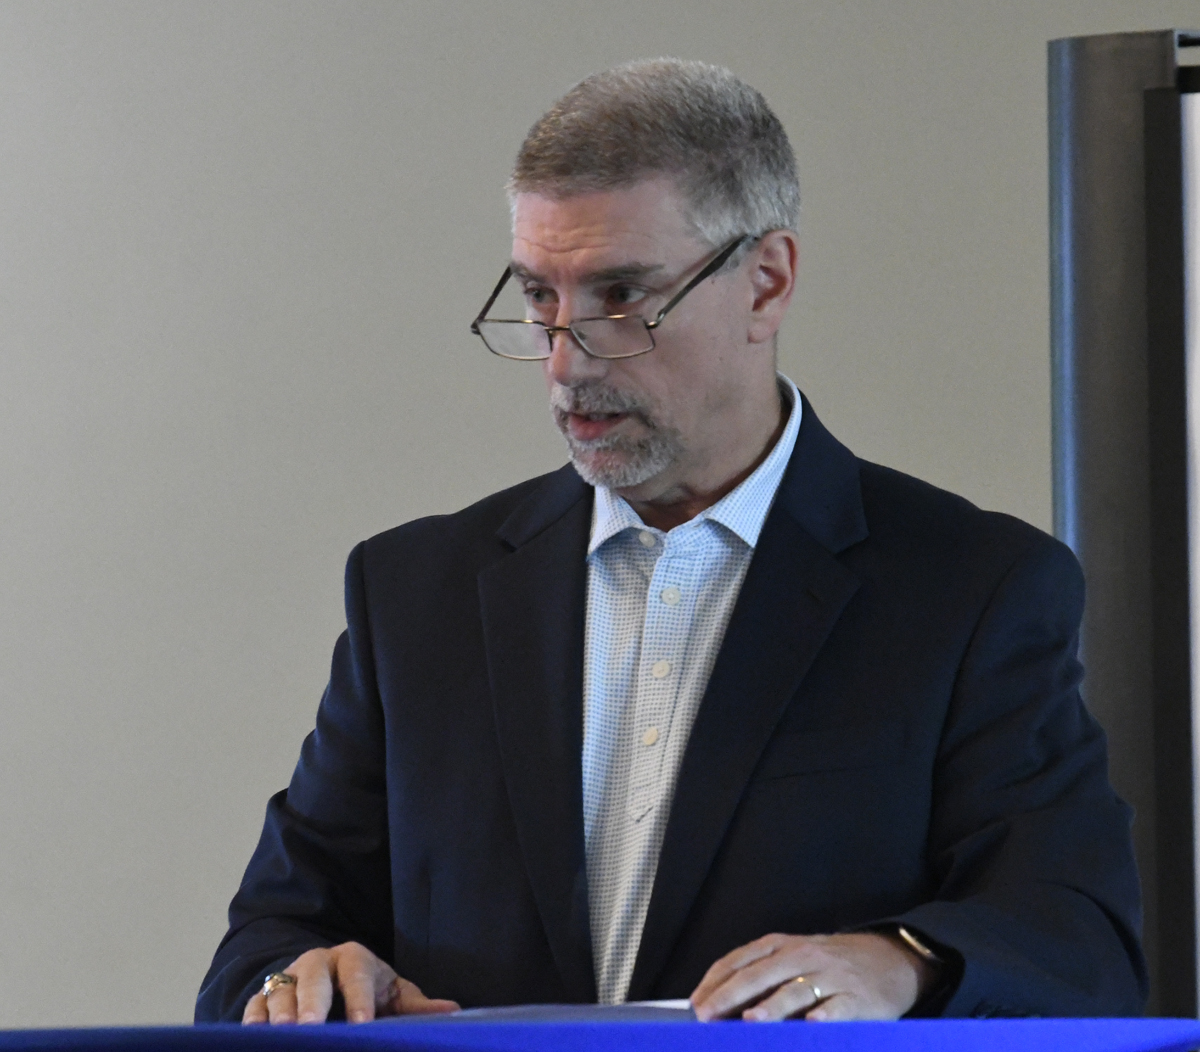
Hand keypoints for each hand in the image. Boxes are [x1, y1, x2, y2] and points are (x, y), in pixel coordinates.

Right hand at [242, 941, 459, 1023]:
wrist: (333, 980)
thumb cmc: (369, 989)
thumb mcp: (394, 993)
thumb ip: (417, 1005)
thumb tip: (453, 1011)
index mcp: (354, 958)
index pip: (357, 975)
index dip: (359, 1000)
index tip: (362, 1025)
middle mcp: (319, 963)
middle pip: (313, 977)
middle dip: (311, 1002)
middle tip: (311, 1026)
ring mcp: (290, 977)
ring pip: (280, 991)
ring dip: (280, 1014)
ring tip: (284, 1035)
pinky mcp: (267, 994)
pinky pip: (255, 1004)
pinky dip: (253, 1020)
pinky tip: (255, 1037)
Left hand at [690, 931, 936, 1021]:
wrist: (890, 958)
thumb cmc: (830, 965)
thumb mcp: (795, 958)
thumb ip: (761, 975)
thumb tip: (719, 1005)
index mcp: (782, 946)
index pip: (740, 961)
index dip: (716, 982)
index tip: (695, 1004)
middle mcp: (803, 956)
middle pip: (761, 974)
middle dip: (731, 996)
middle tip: (708, 1016)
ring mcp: (831, 976)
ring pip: (796, 990)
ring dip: (772, 1007)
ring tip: (751, 1021)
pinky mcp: (858, 998)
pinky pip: (838, 1008)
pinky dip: (824, 1017)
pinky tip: (812, 1026)